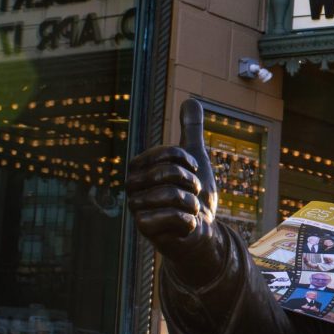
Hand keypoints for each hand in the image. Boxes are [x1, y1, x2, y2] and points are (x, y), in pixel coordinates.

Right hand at [127, 99, 222, 279]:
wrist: (202, 232)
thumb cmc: (195, 196)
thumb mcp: (197, 158)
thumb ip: (191, 130)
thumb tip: (190, 100)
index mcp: (139, 168)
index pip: (167, 154)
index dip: (187, 161)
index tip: (192, 171)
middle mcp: (132, 187)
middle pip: (169, 173)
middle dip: (192, 183)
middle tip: (192, 195)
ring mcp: (136, 208)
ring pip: (174, 195)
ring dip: (192, 203)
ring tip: (190, 211)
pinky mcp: (144, 229)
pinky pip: (176, 216)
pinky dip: (190, 221)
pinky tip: (186, 226)